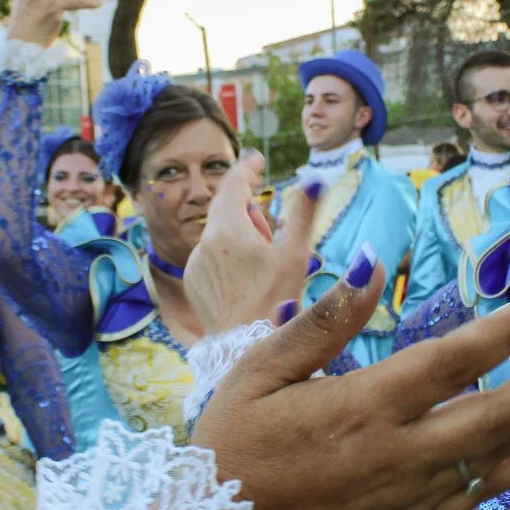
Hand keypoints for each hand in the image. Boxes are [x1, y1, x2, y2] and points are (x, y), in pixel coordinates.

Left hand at [186, 150, 315, 333]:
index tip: (257, 159)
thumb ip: (304, 213)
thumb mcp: (295, 255)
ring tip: (264, 264)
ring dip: (239, 238)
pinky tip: (248, 282)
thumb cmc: (276, 302)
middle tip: (272, 231)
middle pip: (226, 211)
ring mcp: (195, 266)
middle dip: (249, 211)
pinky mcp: (194, 285)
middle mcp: (203, 243)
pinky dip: (228, 259)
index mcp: (227, 229)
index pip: (233, 184)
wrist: (246, 351)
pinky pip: (211, 260)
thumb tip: (315, 179)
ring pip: (219, 238)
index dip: (247, 168)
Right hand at [196, 268, 509, 509]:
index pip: (458, 357)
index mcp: (364, 403)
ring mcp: (410, 494)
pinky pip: (482, 494)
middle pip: (503, 409)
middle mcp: (400, 451)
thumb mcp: (257, 370)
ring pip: (503, 453)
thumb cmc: (227, 447)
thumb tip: (366, 267)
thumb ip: (320, 322)